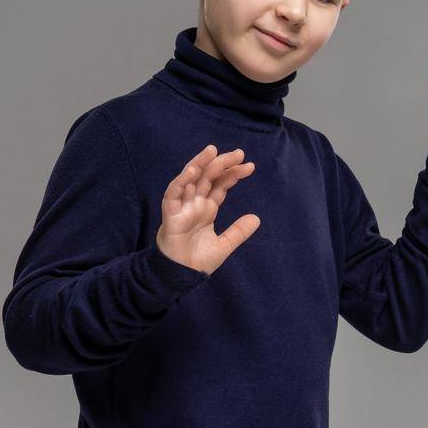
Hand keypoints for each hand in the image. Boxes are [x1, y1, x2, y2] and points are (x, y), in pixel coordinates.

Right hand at [156, 145, 257, 274]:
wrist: (181, 276)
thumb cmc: (197, 261)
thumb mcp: (224, 245)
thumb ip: (238, 232)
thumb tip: (257, 219)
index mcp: (207, 209)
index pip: (220, 185)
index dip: (233, 174)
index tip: (249, 166)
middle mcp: (195, 204)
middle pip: (208, 177)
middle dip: (222, 163)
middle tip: (239, 153)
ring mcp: (182, 207)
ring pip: (190, 179)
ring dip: (200, 164)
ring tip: (213, 151)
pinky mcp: (170, 214)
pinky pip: (173, 193)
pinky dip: (182, 181)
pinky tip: (194, 170)